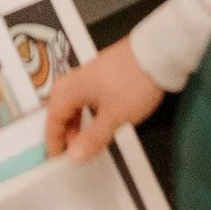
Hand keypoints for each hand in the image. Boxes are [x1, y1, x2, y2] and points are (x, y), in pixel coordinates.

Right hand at [44, 39, 164, 162]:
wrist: (158, 53)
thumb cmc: (132, 85)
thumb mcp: (114, 116)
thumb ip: (93, 138)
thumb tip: (73, 156)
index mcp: (73, 87)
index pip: (54, 115)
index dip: (53, 137)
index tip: (56, 156)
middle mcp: (78, 77)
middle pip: (60, 103)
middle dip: (62, 127)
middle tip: (70, 147)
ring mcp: (92, 72)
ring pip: (73, 97)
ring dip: (75, 118)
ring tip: (84, 136)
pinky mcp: (105, 70)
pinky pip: (85, 93)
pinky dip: (86, 109)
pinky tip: (98, 116)